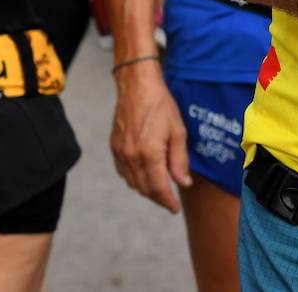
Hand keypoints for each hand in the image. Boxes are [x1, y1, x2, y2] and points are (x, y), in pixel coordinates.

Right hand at [110, 63, 191, 212]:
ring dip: (146, 189)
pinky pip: (123, 172)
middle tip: (170, 201)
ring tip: (160, 189)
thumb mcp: (178, 132)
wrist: (137, 87)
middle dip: (157, 198)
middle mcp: (131, 157)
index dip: (167, 201)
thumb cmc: (161, 106)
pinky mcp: (115, 147)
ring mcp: (120, 153)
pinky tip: (145, 175)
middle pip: (144, 188)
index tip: (174, 209)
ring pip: (132, 182)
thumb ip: (179, 160)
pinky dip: (134, 178)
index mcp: (149, 154)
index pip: (158, 188)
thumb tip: (182, 182)